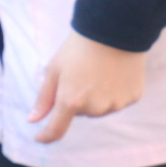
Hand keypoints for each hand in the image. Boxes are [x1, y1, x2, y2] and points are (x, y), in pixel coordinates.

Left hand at [29, 32, 146, 142]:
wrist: (117, 29)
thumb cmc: (79, 48)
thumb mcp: (54, 70)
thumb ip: (44, 99)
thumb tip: (32, 120)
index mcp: (71, 101)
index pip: (56, 130)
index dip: (46, 136)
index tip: (40, 137)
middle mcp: (94, 108)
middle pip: (78, 113)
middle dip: (75, 99)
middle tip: (80, 75)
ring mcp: (116, 104)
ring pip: (98, 108)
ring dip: (94, 98)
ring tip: (98, 73)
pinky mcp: (133, 97)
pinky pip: (116, 101)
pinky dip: (112, 92)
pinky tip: (114, 74)